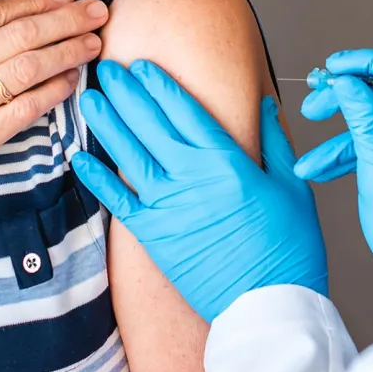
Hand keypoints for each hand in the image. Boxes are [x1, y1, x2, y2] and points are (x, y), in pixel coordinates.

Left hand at [71, 60, 327, 321]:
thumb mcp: (293, 188)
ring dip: (107, 123)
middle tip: (105, 66)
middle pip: (150, 123)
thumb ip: (276, 143)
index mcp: (227, 162)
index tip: (143, 64)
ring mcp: (169, 206)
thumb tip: (265, 104)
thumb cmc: (288, 250)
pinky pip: (118, 201)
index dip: (160, 84)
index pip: (185, 110)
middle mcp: (192, 178)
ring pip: (129, 154)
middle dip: (126, 92)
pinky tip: (79, 157)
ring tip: (89, 97)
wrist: (269, 306)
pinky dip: (97, 178)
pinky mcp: (154, 235)